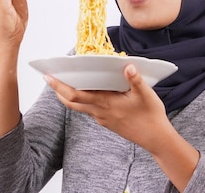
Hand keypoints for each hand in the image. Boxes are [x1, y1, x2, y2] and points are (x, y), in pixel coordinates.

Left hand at [46, 64, 171, 150]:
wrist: (156, 138)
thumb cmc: (151, 116)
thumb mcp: (146, 94)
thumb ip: (135, 79)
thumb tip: (128, 65)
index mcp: (106, 103)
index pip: (76, 95)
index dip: (59, 86)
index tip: (49, 76)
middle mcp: (100, 112)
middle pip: (71, 102)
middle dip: (58, 90)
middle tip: (49, 77)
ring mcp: (102, 118)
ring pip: (79, 107)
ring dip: (68, 95)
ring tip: (64, 82)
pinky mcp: (106, 121)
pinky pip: (89, 109)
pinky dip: (82, 100)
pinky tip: (88, 90)